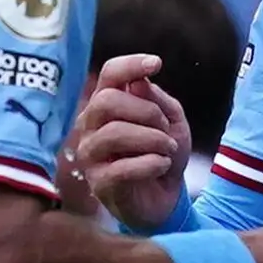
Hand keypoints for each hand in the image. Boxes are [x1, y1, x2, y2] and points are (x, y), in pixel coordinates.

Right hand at [67, 55, 188, 230]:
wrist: (165, 199)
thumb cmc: (162, 154)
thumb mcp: (171, 122)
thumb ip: (158, 100)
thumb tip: (139, 82)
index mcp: (107, 104)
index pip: (109, 74)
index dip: (131, 65)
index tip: (157, 63)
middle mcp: (91, 125)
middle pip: (108, 101)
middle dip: (147, 112)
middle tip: (166, 129)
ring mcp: (90, 154)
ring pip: (115, 133)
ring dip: (153, 139)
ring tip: (169, 149)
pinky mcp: (99, 182)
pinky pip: (122, 167)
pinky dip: (151, 163)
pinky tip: (163, 165)